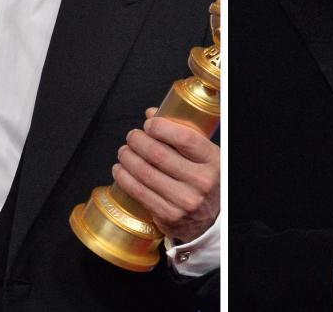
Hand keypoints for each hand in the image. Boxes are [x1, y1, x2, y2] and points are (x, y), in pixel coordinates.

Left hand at [112, 107, 219, 242]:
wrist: (211, 220)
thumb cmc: (204, 180)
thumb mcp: (203, 156)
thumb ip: (180, 132)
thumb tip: (151, 113)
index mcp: (212, 161)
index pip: (184, 138)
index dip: (160, 127)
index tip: (148, 124)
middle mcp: (201, 181)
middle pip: (158, 154)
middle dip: (137, 141)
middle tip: (132, 137)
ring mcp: (185, 201)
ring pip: (144, 172)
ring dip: (127, 158)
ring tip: (124, 152)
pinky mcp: (169, 215)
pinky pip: (138, 192)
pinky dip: (124, 177)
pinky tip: (120, 170)